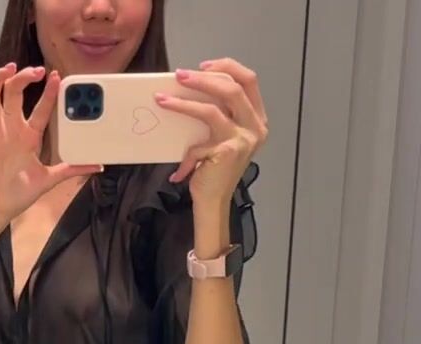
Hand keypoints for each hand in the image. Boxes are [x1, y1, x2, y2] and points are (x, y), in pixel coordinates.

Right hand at [0, 63, 102, 230]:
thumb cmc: (17, 196)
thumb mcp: (49, 180)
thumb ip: (71, 169)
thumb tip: (99, 167)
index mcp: (30, 137)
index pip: (41, 109)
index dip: (48, 92)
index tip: (56, 76)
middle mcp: (12, 130)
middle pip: (15, 94)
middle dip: (24, 78)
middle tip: (35, 70)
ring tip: (8, 70)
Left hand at [155, 58, 268, 205]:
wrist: (214, 200)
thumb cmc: (214, 168)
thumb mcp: (222, 134)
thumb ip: (218, 112)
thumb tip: (189, 86)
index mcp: (257, 118)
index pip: (249, 80)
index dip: (227, 66)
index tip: (203, 65)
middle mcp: (256, 127)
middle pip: (233, 88)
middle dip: (203, 78)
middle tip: (179, 76)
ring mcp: (243, 139)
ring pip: (215, 107)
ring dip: (186, 99)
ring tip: (164, 97)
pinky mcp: (227, 151)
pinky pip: (199, 136)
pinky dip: (184, 141)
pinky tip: (173, 149)